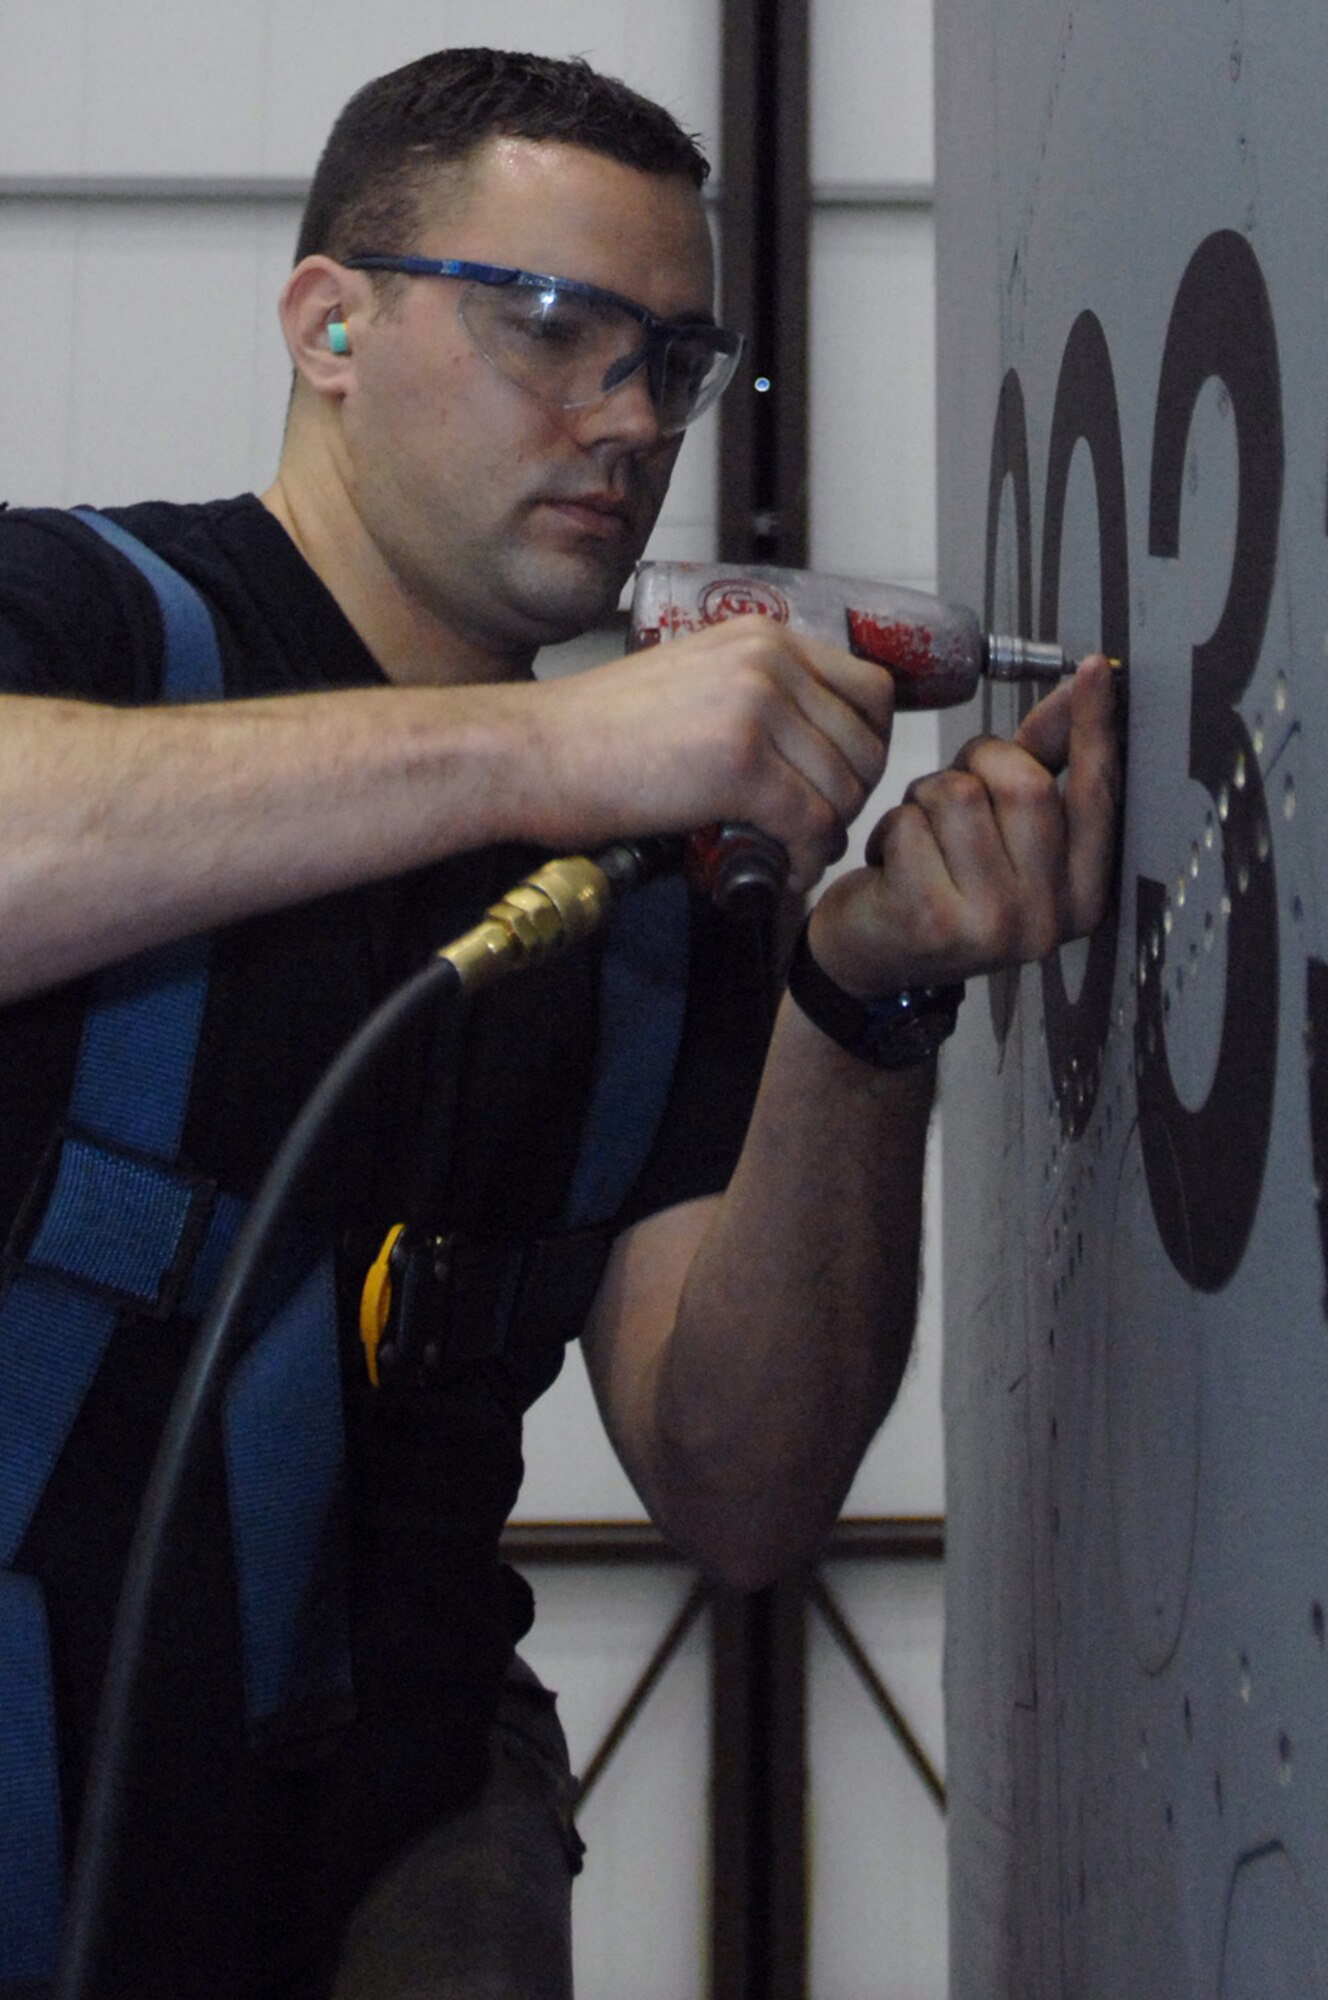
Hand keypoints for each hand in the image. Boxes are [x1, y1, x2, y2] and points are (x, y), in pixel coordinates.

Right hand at [533, 615, 895, 892]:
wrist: (528, 752)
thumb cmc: (593, 735)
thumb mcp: (691, 683)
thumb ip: (755, 698)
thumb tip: (812, 750)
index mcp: (761, 636)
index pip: (871, 690)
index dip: (864, 749)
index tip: (834, 784)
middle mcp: (768, 659)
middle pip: (867, 745)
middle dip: (845, 800)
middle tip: (806, 831)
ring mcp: (757, 706)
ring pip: (844, 789)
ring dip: (822, 835)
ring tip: (783, 853)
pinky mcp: (739, 762)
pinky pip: (811, 824)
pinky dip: (801, 860)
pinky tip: (774, 868)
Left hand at [807, 655, 1119, 994]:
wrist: (870, 963)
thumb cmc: (942, 884)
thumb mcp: (1001, 829)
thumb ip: (1043, 762)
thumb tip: (1081, 685)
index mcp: (1082, 894)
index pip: (1098, 795)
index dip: (1094, 728)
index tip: (1096, 669)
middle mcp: (1049, 918)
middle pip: (1024, 783)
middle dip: (976, 765)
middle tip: (950, 801)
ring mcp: (994, 926)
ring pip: (958, 795)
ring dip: (924, 800)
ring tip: (919, 841)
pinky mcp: (933, 922)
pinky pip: (910, 824)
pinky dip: (891, 829)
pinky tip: (891, 867)